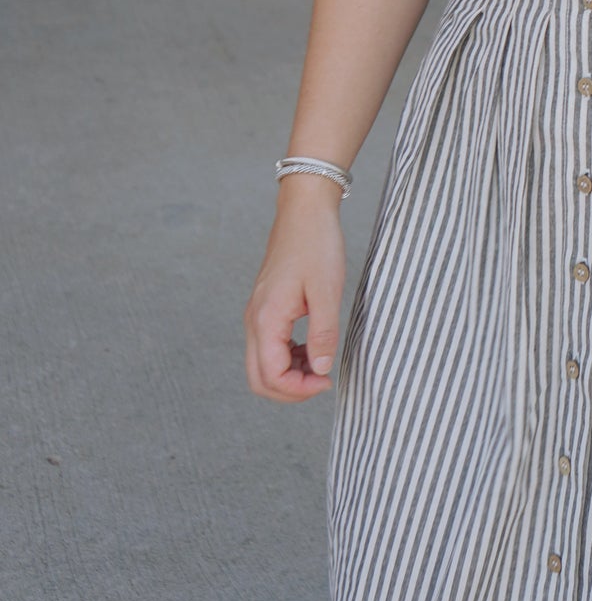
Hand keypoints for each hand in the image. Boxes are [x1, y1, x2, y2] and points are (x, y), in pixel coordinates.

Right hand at [244, 173, 345, 402]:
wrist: (305, 210)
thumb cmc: (317, 244)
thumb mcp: (327, 291)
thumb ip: (323, 334)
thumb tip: (320, 370)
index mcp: (266, 319)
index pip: (271, 377)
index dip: (298, 390)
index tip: (327, 380)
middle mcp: (254, 320)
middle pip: (258, 379)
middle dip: (289, 390)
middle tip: (321, 382)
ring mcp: (257, 314)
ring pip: (262, 364)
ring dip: (289, 375)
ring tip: (320, 363)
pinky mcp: (265, 308)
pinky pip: (269, 347)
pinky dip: (288, 358)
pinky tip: (312, 348)